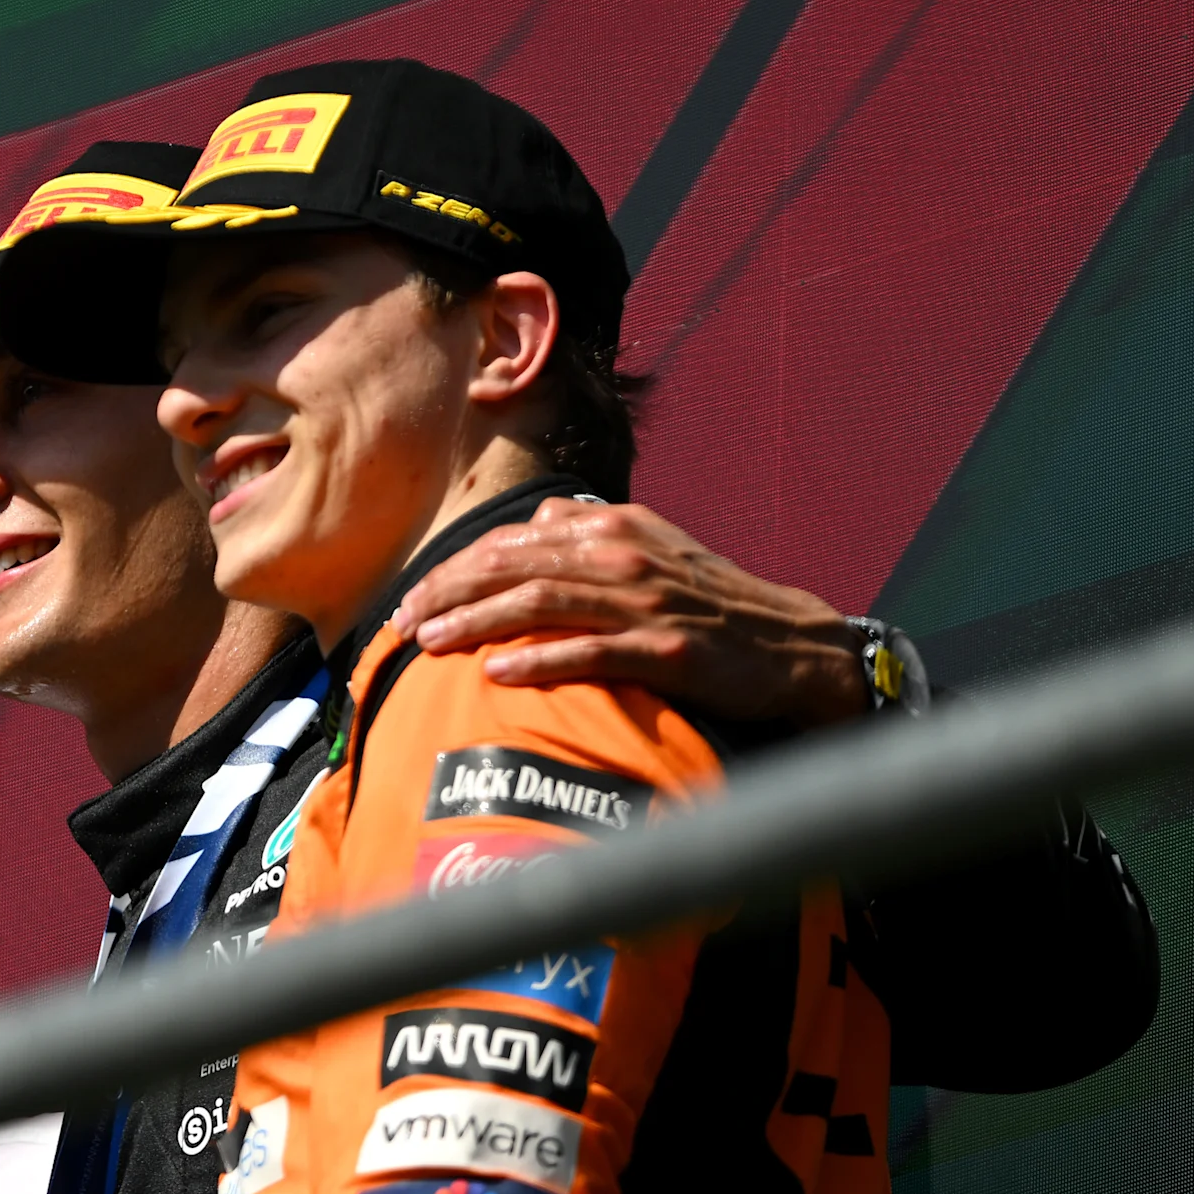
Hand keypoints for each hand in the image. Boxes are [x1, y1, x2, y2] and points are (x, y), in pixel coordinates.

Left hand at [389, 497, 869, 727]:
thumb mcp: (652, 549)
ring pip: (542, 604)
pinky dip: (541, 660)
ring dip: (477, 622)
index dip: (454, 570)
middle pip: (513, 566)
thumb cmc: (711, 603)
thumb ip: (589, 534)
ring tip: (428, 642)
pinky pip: (592, 652)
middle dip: (448, 593)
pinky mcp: (668, 653)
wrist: (793, 646)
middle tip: (399, 623)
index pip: (511, 541)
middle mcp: (624, 556)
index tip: (411, 598)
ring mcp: (646, 604)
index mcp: (613, 529)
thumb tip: (534, 520)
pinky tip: (498, 673)